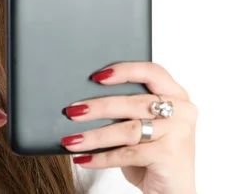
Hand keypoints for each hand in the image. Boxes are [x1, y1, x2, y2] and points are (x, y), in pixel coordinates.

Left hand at [61, 62, 197, 193]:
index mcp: (177, 95)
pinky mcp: (169, 156)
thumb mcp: (143, 125)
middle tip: (73, 111)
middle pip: (133, 103)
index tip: (97, 77)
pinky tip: (83, 159)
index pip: (152, 72)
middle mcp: (182, 111)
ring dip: (93, 136)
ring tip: (71, 140)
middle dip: (98, 107)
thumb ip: (127, 108)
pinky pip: (127, 153)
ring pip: (127, 130)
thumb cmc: (153, 153)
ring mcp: (178, 133)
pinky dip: (101, 157)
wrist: (171, 190)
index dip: (124, 70)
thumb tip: (84, 99)